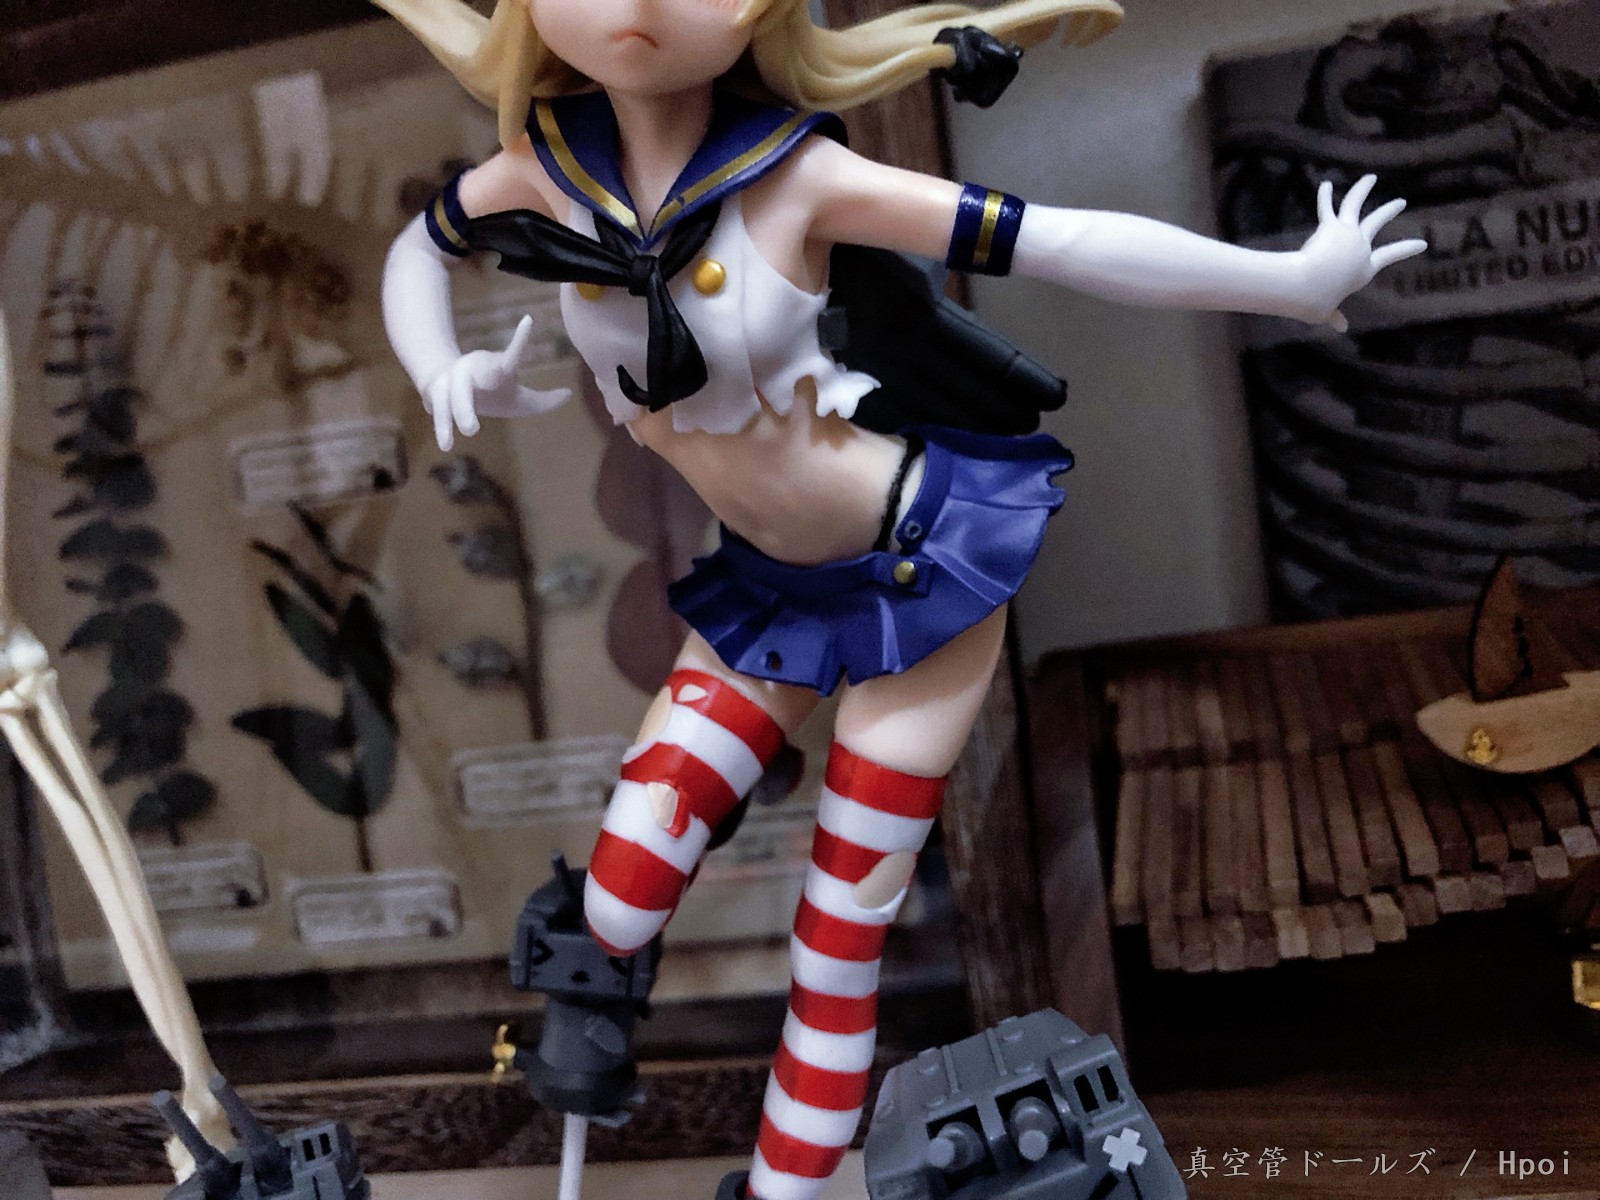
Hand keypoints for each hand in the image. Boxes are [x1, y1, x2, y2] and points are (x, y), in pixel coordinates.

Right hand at [421, 315, 561, 450]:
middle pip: (466, 387)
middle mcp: (472, 372)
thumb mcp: (519, 400)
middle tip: (472, 430)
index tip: (529, 321)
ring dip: (446, 421)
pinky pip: (435, 410)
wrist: (454, 385)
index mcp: (497, 370)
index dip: (520, 340)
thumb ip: (544, 400)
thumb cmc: (494, 394)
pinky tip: (445, 444)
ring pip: (444, 400)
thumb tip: (568, 395)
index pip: (511, 356)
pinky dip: (441, 426)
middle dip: (464, 407)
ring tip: (450, 444)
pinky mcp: (434, 393)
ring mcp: (450, 382)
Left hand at [1293, 175, 1426, 330]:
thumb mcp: (1327, 312)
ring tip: (1369, 178)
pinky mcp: (1330, 226)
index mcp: (1364, 270)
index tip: (1422, 243)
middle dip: (1388, 211)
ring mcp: (1348, 234)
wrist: (1305, 288)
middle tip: (1399, 202)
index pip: (1388, 256)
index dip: (1405, 249)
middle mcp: (1360, 248)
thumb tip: (1341, 328)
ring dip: (1363, 188)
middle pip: (1376, 224)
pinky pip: (1327, 206)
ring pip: (1356, 204)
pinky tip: (1326, 184)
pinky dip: (1325, 195)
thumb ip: (1335, 317)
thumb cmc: (1315, 303)